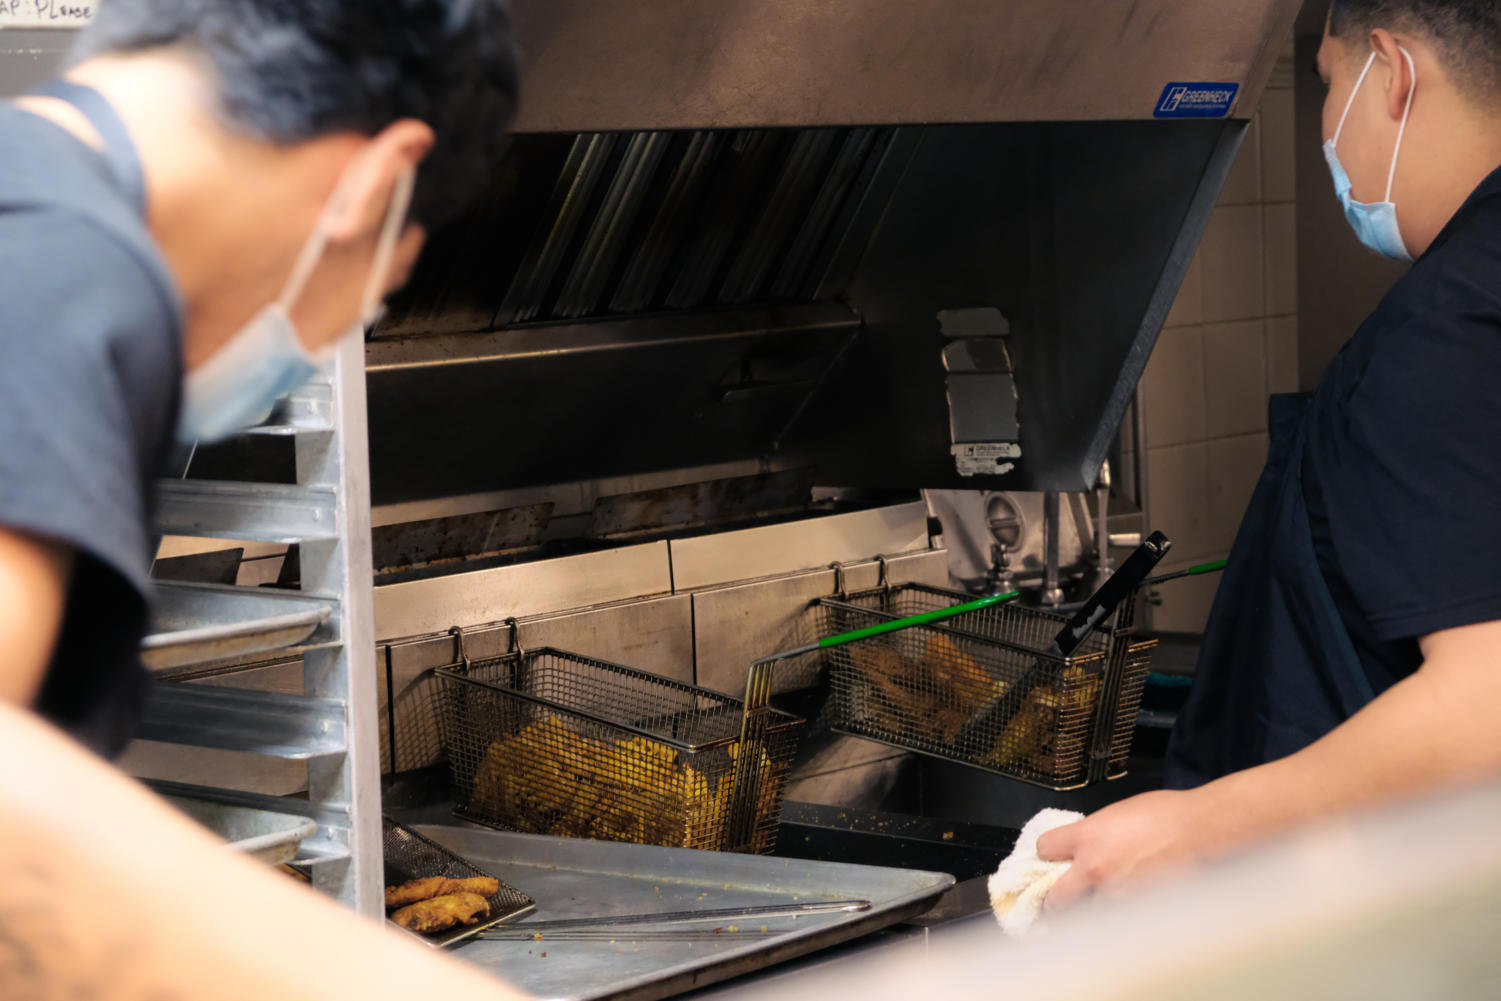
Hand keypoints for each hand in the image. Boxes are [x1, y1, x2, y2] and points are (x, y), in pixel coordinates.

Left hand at [1035, 789, 1209, 912]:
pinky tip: (1127, 911)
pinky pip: (1118, 922)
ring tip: (1103, 906)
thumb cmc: (1166, 814)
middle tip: (1061, 902)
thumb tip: (1083, 849)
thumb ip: (1093, 835)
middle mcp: (1095, 868)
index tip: (1052, 858)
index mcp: (1087, 837)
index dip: (1047, 854)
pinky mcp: (1138, 910)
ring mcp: (1116, 894)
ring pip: (1088, 915)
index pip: (1044, 849)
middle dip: (1056, 902)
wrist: (1200, 828)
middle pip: (1055, 900)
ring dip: (1092, 912)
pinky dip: (1119, 919)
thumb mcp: (1117, 815)